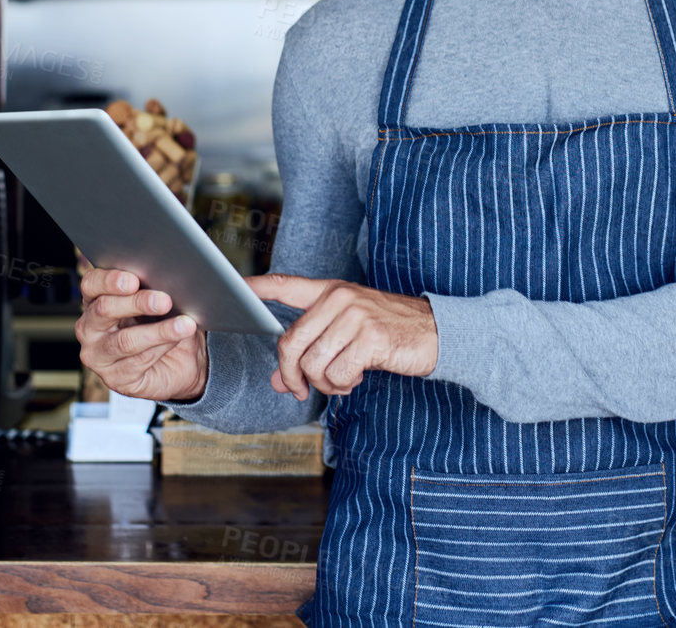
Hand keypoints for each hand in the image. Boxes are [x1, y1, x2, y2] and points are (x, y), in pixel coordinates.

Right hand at [76, 262, 207, 402]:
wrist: (181, 360)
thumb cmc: (162, 322)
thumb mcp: (157, 300)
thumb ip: (152, 288)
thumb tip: (167, 280)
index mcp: (95, 300)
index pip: (91, 284)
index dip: (110, 280)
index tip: (134, 280)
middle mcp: (90, 328)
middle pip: (105, 310)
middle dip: (138, 303)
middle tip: (165, 301)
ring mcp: (98, 355)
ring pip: (125, 340)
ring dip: (158, 331)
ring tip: (183, 324)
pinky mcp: (113, 378)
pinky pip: (138, 362)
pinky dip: (162, 348)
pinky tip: (177, 340)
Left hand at [246, 273, 436, 400]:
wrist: (439, 333)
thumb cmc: (390, 333)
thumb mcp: (348, 335)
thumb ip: (312, 351)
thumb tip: (279, 382)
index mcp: (332, 291)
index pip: (287, 285)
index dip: (258, 287)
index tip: (236, 287)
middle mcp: (340, 299)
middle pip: (291, 343)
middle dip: (291, 375)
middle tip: (300, 389)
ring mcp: (356, 317)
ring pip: (313, 364)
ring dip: (324, 384)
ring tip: (342, 379)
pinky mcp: (371, 339)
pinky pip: (337, 374)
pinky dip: (343, 386)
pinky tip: (357, 379)